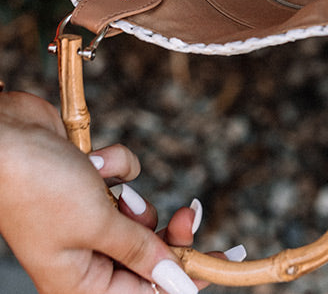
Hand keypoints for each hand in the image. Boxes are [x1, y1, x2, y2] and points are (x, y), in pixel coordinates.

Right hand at [0, 91, 201, 293]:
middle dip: (164, 230)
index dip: (184, 276)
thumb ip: (140, 250)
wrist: (5, 133)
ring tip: (101, 181)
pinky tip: (91, 159)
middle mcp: (84, 254)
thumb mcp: (96, 224)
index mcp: (80, 283)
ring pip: (137, 211)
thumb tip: (177, 282)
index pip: (146, 292)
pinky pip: (122, 177)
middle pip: (147, 252)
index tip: (223, 260)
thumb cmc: (37, 186)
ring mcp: (84, 217)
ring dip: (129, 192)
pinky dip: (114, 165)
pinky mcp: (87, 183)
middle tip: (191, 213)